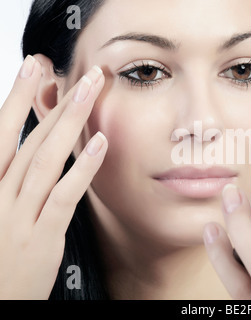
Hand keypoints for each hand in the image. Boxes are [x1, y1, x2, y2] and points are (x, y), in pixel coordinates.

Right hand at [0, 56, 107, 298]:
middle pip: (27, 138)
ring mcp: (19, 216)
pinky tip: (100, 143)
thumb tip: (29, 145)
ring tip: (89, 90)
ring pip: (45, 159)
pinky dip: (82, 168)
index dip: (17, 97)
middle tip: (70, 67)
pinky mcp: (42, 237)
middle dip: (50, 100)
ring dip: (69, 121)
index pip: (1, 132)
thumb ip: (10, 177)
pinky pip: (65, 196)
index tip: (34, 67)